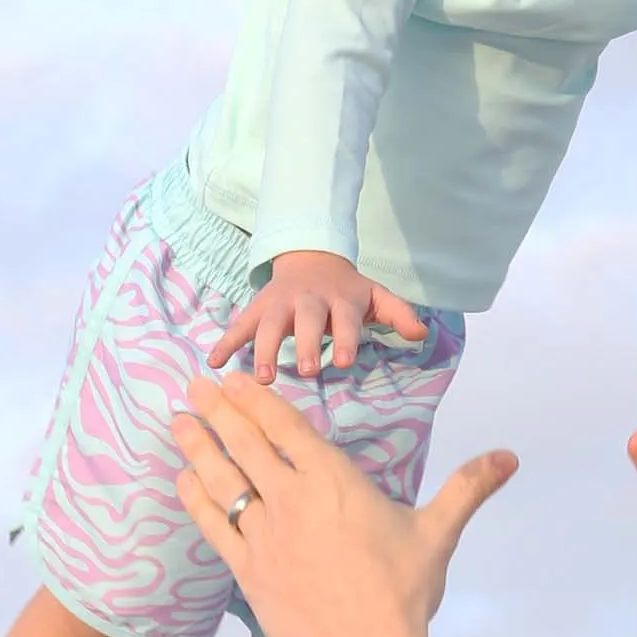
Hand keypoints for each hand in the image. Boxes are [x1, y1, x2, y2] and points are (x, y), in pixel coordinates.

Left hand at [171, 372, 517, 636]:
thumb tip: (510, 456)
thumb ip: (468, 487)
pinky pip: (214, 526)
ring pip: (222, 479)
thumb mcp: (438, 533)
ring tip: (178, 421)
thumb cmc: (405, 594)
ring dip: (198, 446)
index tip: (234, 378)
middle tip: (194, 384)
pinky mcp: (249, 571)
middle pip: (246, 444)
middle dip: (218, 410)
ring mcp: (265, 535)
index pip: (287, 428)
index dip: (257, 399)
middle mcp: (292, 500)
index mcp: (334, 482)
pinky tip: (184, 480)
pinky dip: (196, 499)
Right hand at [208, 250, 429, 381]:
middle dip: (306, 343)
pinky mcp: (257, 307)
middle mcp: (308, 300)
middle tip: (308, 370)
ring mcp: (279, 302)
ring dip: (265, 348)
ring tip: (263, 377)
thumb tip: (421, 333)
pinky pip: (239, 324)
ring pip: (269, 323)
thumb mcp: (376, 296)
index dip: (344, 337)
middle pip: (306, 320)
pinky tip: (215, 362)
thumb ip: (398, 314)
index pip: (344, 318)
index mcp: (339, 299)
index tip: (344, 361)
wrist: (311, 259)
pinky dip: (226, 341)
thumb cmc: (346, 289)